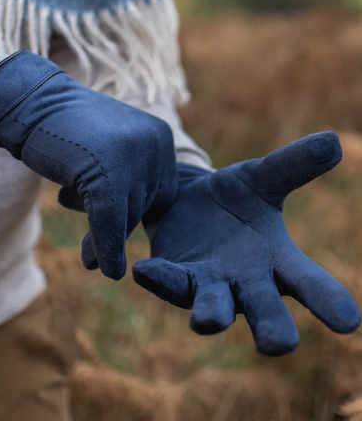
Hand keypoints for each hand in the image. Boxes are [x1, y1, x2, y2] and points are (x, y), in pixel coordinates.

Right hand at [0, 50, 177, 279]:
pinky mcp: (106, 171)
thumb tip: (126, 235)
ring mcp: (132, 156)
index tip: (109, 225)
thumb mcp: (108, 154)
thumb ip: (127, 183)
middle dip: (118, 228)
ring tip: (89, 259)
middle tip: (94, 254)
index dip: (133, 214)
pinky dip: (106, 247)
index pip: (160, 193)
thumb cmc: (66, 132)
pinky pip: (110, 220)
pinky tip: (102, 267)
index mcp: (159, 137)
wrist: (29, 105)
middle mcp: (154, 144)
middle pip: (144, 205)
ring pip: (127, 215)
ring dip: (107, 241)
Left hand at [133, 132, 360, 354]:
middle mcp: (246, 281)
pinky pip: (169, 281)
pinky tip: (144, 270)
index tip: (348, 323)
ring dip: (210, 314)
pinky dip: (159, 278)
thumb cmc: (234, 197)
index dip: (329, 302)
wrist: (190, 198)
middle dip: (271, 326)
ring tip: (206, 321)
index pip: (309, 283)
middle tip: (277, 345)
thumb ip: (292, 165)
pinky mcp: (176, 275)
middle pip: (264, 309)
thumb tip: (333, 141)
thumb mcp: (261, 178)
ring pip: (213, 307)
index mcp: (276, 260)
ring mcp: (209, 283)